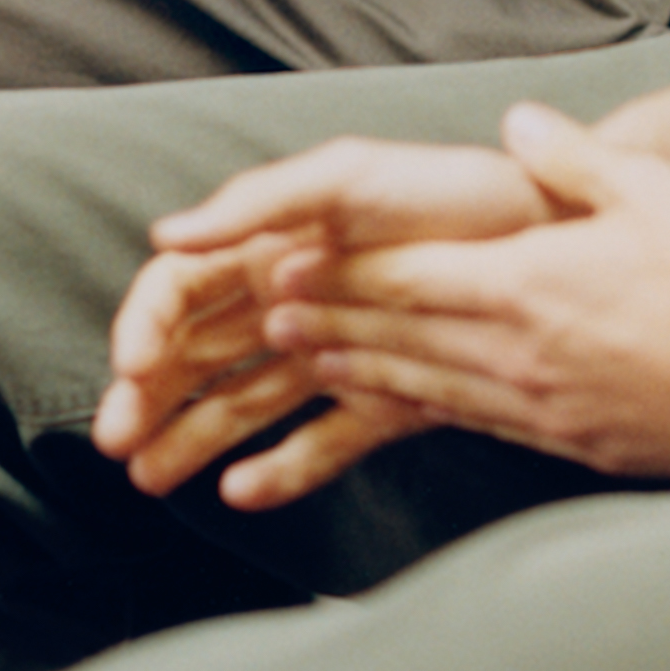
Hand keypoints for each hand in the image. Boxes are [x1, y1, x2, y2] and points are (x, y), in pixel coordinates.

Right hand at [95, 135, 558, 507]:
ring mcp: (336, 354)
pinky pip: (320, 441)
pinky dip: (280, 468)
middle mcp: (292, 302)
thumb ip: (260, 200)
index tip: (132, 368)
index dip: (146, 327)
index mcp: (270, 246)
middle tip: (117, 444)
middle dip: (148, 398)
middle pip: (197, 356)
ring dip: (192, 439)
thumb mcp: (348, 176)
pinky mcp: (385, 398)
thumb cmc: (448, 192)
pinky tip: (240, 494)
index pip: (180, 291)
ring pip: (243, 404)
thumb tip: (167, 233)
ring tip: (151, 481)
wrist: (552, 235)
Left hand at [256, 105, 669, 484]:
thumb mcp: (652, 194)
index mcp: (527, 283)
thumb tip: (518, 121)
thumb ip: (574, 159)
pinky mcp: (562, 440)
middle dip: (329, 323)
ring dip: (358, 370)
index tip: (287, 266)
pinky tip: (393, 403)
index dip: (341, 272)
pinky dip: (418, 409)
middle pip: (398, 334)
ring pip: (422, 384)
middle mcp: (515, 350)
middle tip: (268, 318)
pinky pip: (469, 421)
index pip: (409, 276)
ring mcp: (534, 403)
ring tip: (306, 361)